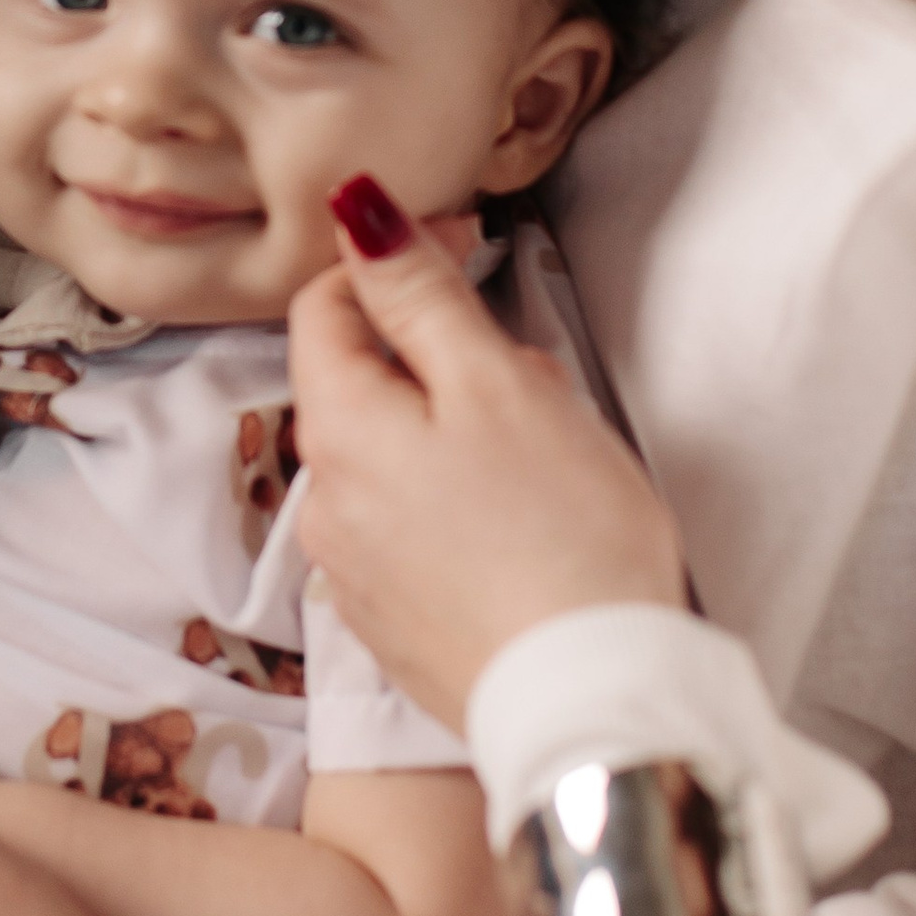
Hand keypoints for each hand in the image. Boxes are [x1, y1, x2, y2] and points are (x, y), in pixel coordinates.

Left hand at [292, 175, 685, 730]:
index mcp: (339, 430)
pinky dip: (453, 498)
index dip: (390, 259)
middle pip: (360, 384)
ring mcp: (355, 573)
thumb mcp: (496, 383)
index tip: (465, 242)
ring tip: (542, 451)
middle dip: (437, 353)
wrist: (591, 703)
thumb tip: (355, 211)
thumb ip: (418, 295)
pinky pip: (410, 527)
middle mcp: (324, 503)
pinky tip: (523, 522)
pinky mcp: (396, 625)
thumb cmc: (560, 532)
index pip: (325, 307)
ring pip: (390, 457)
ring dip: (450, 428)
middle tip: (529, 368)